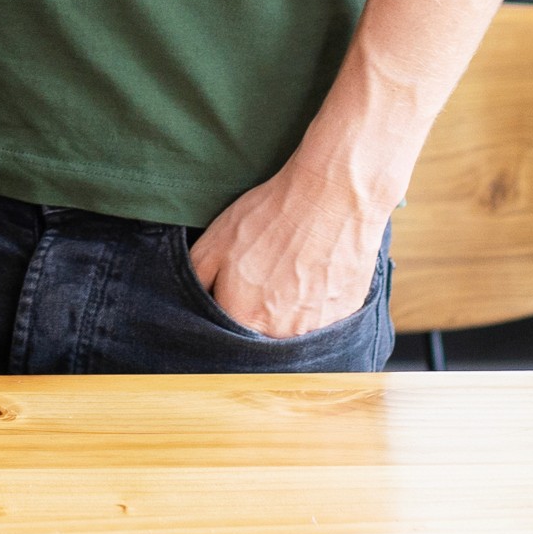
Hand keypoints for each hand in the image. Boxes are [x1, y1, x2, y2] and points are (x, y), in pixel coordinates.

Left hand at [187, 159, 385, 339]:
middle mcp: (281, 333)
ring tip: (290, 272)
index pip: (225, 332)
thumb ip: (195, 280)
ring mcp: (317, 328)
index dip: (227, 308)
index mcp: (243, 318)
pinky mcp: (345, 316)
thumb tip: (187, 302)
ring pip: (292, 330)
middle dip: (256, 311)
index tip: (233, 288)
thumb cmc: (269, 217)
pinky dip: (316, 303)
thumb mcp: (214, 241)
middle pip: (260, 335)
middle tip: (264, 275)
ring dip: (287, 309)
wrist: (331, 197)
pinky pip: (323, 321)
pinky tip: (314, 273)